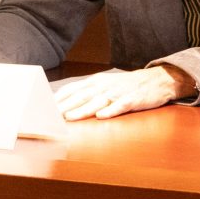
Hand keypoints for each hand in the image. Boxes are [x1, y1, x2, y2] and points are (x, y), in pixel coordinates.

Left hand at [60, 64, 192, 120]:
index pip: (72, 89)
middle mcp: (105, 86)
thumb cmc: (126, 85)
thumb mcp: (104, 84)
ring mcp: (119, 92)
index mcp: (96, 82)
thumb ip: (85, 93)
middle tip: (48, 116)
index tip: (41, 108)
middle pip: (81, 96)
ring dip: (83, 109)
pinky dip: (111, 110)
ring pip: (98, 101)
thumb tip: (60, 103)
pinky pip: (121, 105)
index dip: (57, 99)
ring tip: (70, 117)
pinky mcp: (134, 99)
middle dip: (64, 107)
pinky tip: (102, 116)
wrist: (158, 80)